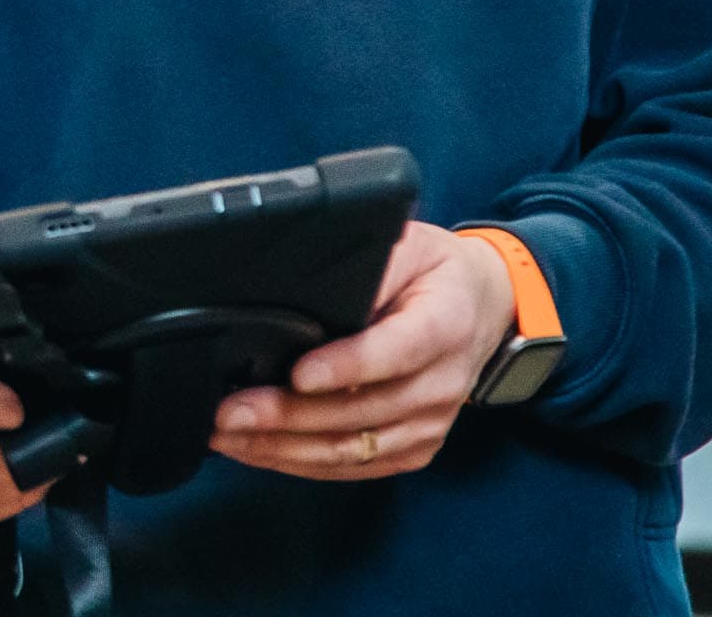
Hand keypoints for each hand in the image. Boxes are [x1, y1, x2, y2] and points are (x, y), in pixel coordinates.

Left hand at [208, 222, 513, 479]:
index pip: (394, 352)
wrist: (483, 309)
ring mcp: (430, 423)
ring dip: (285, 448)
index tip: (297, 373)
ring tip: (229, 436)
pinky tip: (259, 451)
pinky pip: (355, 467)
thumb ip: (369, 262)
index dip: (346, 366)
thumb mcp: (409, 244)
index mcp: (444, 325)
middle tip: (230, 411)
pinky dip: (302, 464)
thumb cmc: (434, 272)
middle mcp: (442, 383)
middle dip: (289, 416)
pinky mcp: (415, 449)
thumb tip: (310, 278)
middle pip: (361, 411)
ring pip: (352, 449)